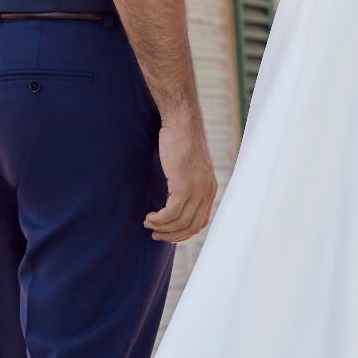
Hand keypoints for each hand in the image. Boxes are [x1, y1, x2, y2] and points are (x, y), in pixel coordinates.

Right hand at [147, 106, 216, 243]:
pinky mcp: (184, 185)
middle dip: (172, 236)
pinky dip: (159, 220)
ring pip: (180, 223)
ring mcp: (197, 189)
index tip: (168, 232)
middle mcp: (207, 192)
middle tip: (155, 235)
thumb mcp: (188, 165)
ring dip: (162, 228)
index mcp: (210, 188)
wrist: (182, 122)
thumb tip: (173, 196)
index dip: (184, 232)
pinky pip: (171, 213)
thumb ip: (186, 182)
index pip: (201, 222)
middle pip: (192, 227)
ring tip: (148, 224)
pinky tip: (149, 216)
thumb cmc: (181, 139)